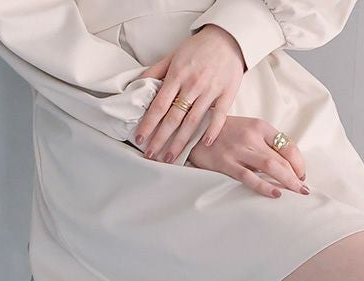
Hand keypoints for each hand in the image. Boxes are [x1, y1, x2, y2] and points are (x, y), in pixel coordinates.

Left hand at [135, 25, 245, 162]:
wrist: (227, 38)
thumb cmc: (198, 48)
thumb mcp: (173, 55)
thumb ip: (155, 72)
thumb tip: (136, 86)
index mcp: (177, 75)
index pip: (159, 105)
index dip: (148, 123)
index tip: (139, 138)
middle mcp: (192, 84)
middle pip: (173, 117)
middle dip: (160, 139)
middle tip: (151, 155)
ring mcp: (210, 90)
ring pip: (193, 121)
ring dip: (180, 142)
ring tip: (170, 158)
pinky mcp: (227, 94)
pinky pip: (219, 117)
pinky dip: (212, 131)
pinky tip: (204, 145)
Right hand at [187, 116, 309, 198]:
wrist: (194, 130)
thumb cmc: (223, 133)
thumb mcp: (246, 129)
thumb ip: (264, 143)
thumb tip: (284, 164)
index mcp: (260, 126)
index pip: (287, 144)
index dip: (298, 162)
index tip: (301, 174)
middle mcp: (252, 136)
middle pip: (282, 158)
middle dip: (297, 175)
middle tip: (304, 189)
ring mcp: (239, 150)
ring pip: (271, 167)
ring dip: (288, 181)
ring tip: (298, 192)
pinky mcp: (226, 163)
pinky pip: (249, 177)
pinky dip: (264, 186)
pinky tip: (276, 194)